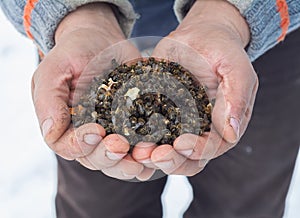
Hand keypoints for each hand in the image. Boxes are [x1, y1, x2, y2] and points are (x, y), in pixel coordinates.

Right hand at [32, 3, 151, 179]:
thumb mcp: (54, 70)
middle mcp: (87, 134)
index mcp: (65, 125)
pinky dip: (146, 154)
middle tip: (121, 145)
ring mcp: (111, 132)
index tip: (96, 131)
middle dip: (108, 156)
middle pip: (94, 159)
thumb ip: (48, 100)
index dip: (81, 145)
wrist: (100, 40)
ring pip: (117, 160)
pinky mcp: (132, 125)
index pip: (67, 146)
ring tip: (143, 155)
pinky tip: (156, 152)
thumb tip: (50, 132)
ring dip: (129, 163)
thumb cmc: (73, 53)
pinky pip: (138, 146)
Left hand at [132, 0, 258, 175]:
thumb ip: (237, 99)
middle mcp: (198, 130)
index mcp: (220, 125)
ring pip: (164, 149)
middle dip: (171, 160)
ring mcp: (176, 123)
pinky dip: (137, 136)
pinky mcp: (157, 111)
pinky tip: (126, 135)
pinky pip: (146, 128)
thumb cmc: (222, 50)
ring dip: (151, 155)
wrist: (199, 35)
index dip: (196, 151)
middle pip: (186, 158)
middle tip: (154, 155)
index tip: (181, 144)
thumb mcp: (236, 69)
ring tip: (137, 151)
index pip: (210, 148)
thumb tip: (231, 133)